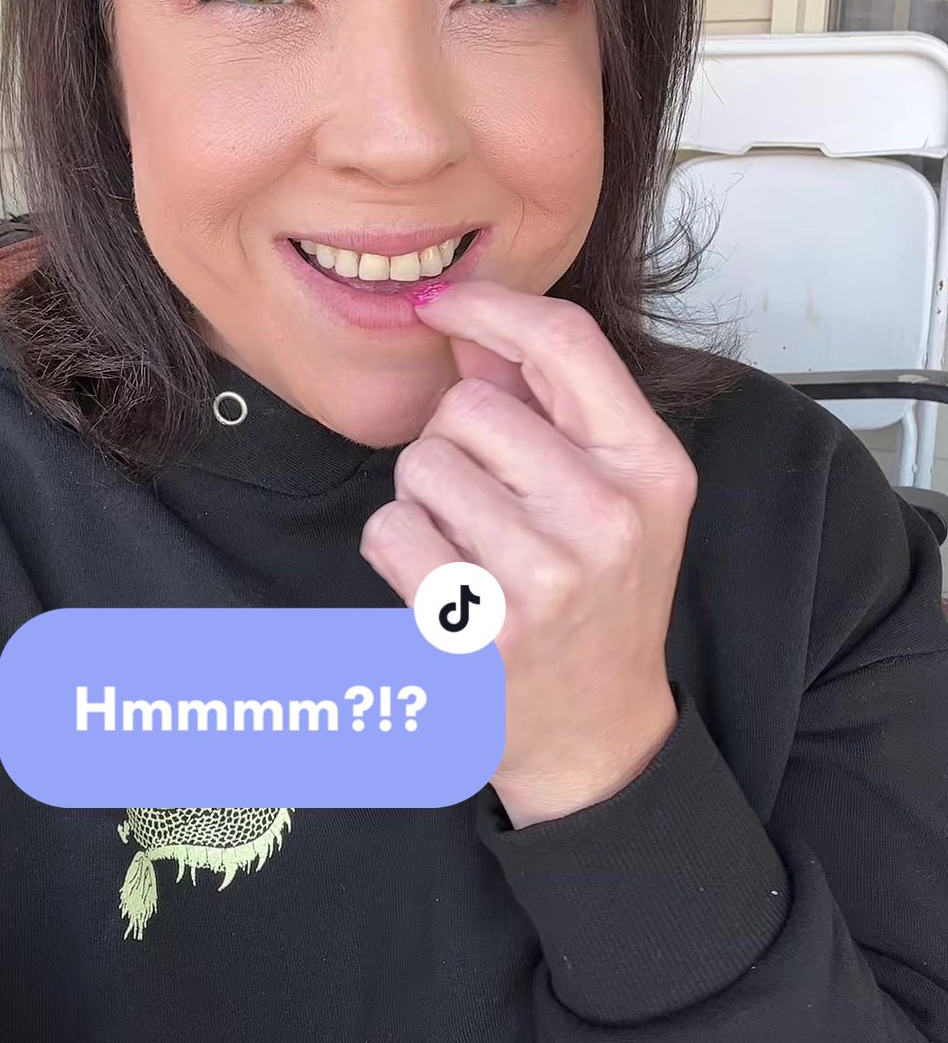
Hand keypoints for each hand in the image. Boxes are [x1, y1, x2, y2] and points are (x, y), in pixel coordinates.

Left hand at [359, 282, 697, 826]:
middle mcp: (609, 514)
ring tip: (469, 546)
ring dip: (424, 499)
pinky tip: (443, 585)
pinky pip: (392, 531)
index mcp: (650, 466)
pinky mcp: (481, 627)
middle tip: (483, 501)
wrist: (599, 735)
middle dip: (453, 443)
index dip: (488, 308)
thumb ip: (545, 403)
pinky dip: (399, 550)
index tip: (440, 307)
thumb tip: (469, 325)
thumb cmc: (600, 600)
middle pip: (471, 406)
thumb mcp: (609, 493)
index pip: (564, 341)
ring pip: (422, 465)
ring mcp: (547, 575)